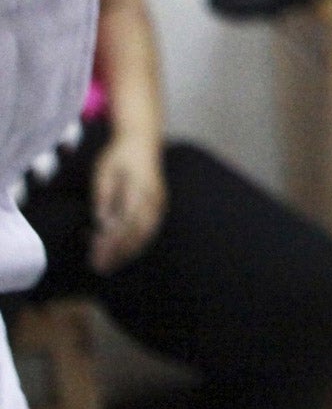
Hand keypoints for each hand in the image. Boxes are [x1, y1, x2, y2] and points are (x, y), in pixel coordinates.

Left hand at [90, 130, 165, 273]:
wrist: (142, 141)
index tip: (95, 254)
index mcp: (139, 189)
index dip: (110, 242)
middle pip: (138, 233)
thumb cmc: (119, 156)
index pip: (125, 222)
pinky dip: (136, 243)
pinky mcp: (160, 206)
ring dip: (127, 251)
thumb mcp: (103, 171)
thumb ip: (103, 196)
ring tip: (109, 264)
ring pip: (146, 234)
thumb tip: (101, 222)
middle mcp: (153, 199)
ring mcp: (160, 203)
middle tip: (99, 267)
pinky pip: (150, 229)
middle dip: (118, 252)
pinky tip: (121, 250)